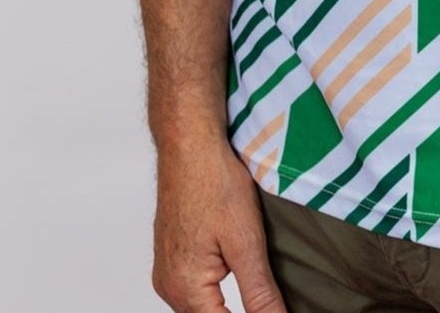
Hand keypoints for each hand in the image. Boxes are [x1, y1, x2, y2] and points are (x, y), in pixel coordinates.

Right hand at [151, 129, 286, 312]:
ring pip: (202, 307)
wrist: (190, 143)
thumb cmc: (213, 181)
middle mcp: (169, 286)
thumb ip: (259, 293)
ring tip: (257, 293)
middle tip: (269, 302)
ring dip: (227, 306)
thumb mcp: (247, 241)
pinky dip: (215, 290)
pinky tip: (233, 275)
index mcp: (185, 288)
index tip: (272, 309)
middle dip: (239, 312)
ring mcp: (167, 271)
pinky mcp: (172, 256)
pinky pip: (194, 287)